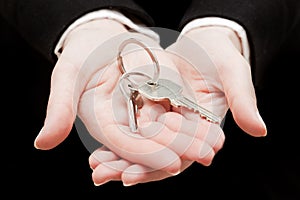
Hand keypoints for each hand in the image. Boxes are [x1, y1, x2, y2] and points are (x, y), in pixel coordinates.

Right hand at [33, 19, 222, 180]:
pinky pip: (175, 112)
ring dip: (191, 140)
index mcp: (102, 124)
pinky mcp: (154, 100)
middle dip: (178, 151)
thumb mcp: (68, 74)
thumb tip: (43, 143)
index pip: (125, 147)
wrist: (102, 38)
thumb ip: (59, 107)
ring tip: (214, 146)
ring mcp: (140, 113)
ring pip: (167, 132)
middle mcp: (123, 124)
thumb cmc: (82, 53)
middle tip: (203, 157)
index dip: (147, 157)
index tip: (173, 164)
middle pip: (151, 144)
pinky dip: (193, 120)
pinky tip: (211, 126)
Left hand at [88, 26, 266, 185]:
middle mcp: (185, 132)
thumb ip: (243, 100)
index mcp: (205, 130)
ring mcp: (169, 124)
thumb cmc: (222, 55)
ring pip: (144, 148)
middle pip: (157, 158)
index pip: (181, 157)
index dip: (156, 168)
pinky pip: (137, 130)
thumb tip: (259, 130)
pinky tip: (99, 149)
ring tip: (95, 168)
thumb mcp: (233, 73)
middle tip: (102, 176)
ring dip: (119, 159)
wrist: (206, 42)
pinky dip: (119, 141)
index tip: (129, 177)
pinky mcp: (156, 112)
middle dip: (130, 169)